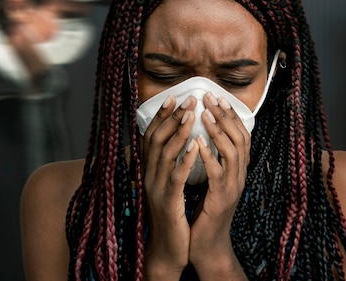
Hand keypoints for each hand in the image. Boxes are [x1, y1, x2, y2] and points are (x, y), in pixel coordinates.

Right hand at [141, 95, 199, 278]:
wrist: (167, 248)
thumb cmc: (171, 215)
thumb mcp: (167, 185)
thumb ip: (168, 164)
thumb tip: (176, 142)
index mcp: (149, 170)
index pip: (152, 137)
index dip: (161, 116)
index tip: (173, 97)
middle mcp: (148, 176)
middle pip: (156, 140)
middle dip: (172, 117)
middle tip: (188, 100)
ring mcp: (156, 188)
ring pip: (164, 154)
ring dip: (178, 132)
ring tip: (191, 115)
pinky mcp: (168, 202)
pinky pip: (176, 177)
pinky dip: (185, 160)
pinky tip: (197, 147)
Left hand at [188, 92, 249, 278]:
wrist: (207, 246)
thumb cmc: (206, 213)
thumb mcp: (213, 183)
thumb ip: (213, 162)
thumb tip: (204, 137)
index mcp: (238, 171)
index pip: (241, 136)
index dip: (231, 116)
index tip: (218, 97)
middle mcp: (240, 176)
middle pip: (240, 138)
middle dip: (226, 116)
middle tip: (211, 98)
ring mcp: (233, 187)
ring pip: (232, 152)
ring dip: (219, 131)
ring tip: (205, 114)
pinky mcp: (221, 199)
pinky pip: (218, 173)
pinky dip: (209, 156)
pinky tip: (197, 142)